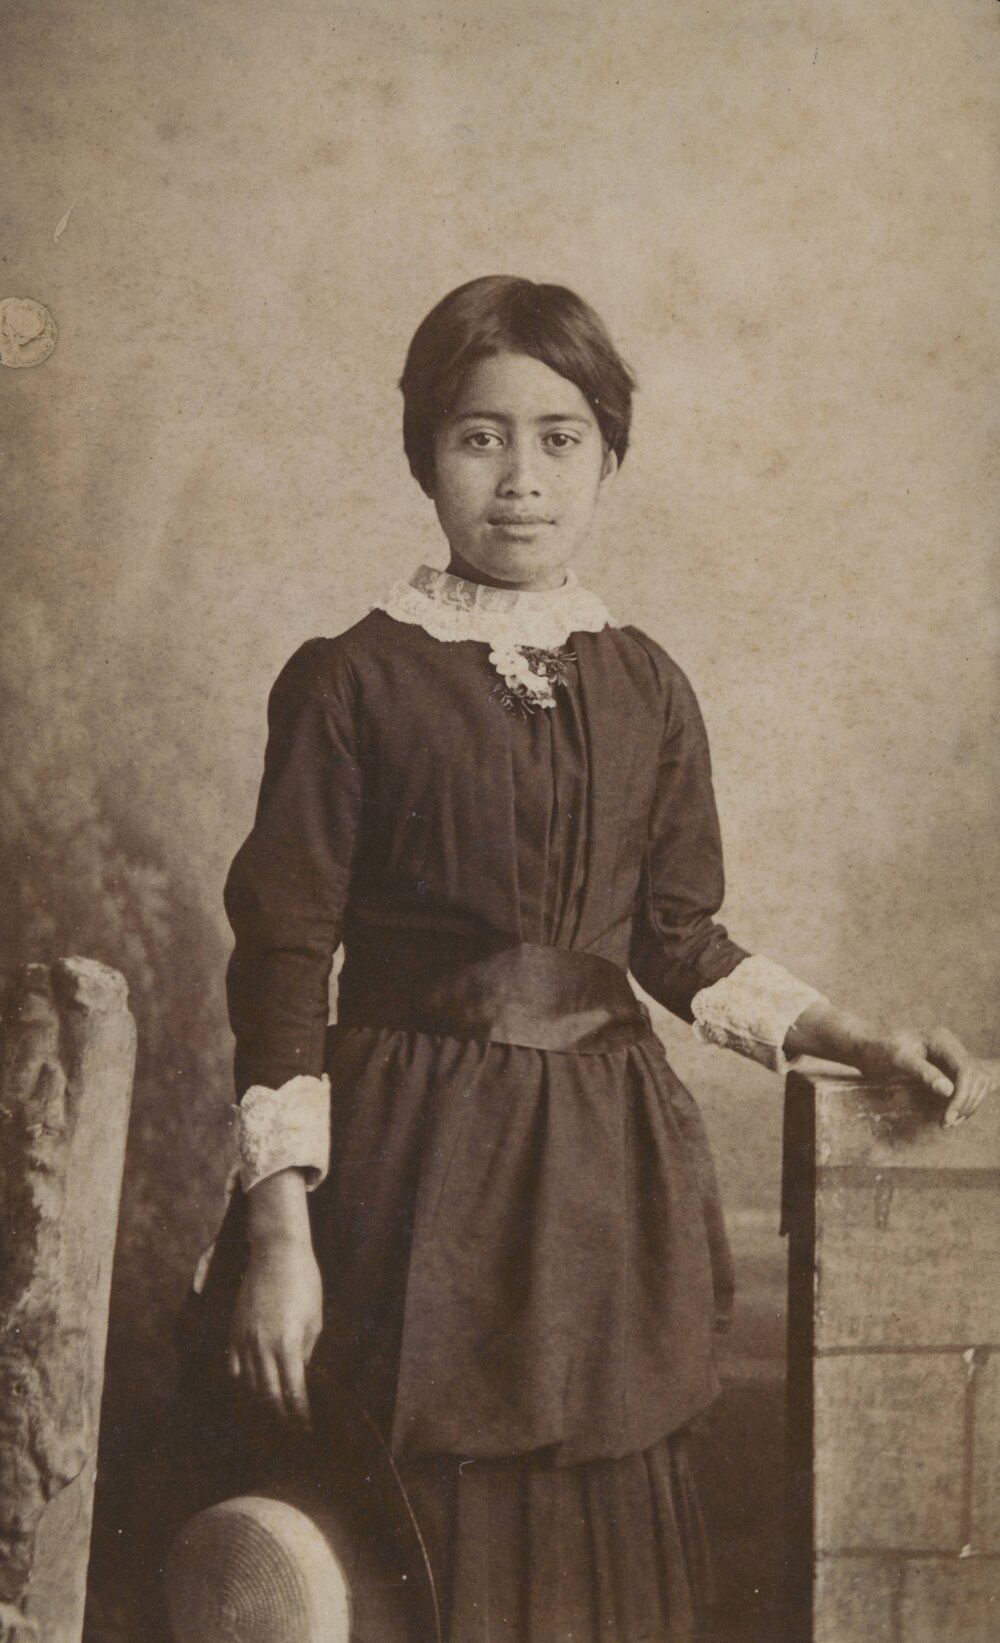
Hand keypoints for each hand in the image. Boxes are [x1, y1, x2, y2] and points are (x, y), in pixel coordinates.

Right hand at [228, 1237, 322, 1425]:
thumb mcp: (314, 1318)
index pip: (293, 1391)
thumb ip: (306, 1351)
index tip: (306, 1427)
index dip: (299, 1414)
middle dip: (280, 1417)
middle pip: (268, 1395)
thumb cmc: (304, 1282)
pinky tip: (247, 1394)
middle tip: (289, 1432)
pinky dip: (239, 1384)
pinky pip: (231, 1367)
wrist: (276, 1252)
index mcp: (288, 1343)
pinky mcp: (233, 1331)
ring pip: (247, 1384)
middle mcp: (262, 1345)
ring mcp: (244, 1339)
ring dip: (259, 1405)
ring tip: (269, 1420)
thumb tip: (300, 1375)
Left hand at [852, 1026, 998, 1127]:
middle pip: (976, 1078)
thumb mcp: (897, 1060)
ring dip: (968, 1104)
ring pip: (977, 1082)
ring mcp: (950, 1057)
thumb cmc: (878, 1049)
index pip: (966, 1070)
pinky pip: (967, 1085)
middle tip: (946, 1123)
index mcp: (941, 1040)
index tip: (948, 1118)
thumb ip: (923, 1073)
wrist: (865, 1046)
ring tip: (948, 1122)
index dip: (962, 1096)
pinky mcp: (946, 1068)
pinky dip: (964, 1101)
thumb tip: (948, 1090)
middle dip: (966, 1102)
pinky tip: (952, 1114)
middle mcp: (950, 1046)